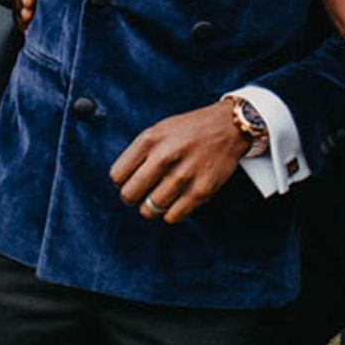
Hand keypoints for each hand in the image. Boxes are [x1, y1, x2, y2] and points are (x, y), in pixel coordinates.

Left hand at [109, 100, 247, 224]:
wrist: (228, 127)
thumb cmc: (190, 129)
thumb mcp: (159, 130)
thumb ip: (139, 153)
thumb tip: (121, 181)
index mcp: (149, 140)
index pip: (117, 175)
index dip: (122, 181)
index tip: (131, 179)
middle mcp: (164, 157)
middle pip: (129, 195)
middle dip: (132, 197)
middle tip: (142, 193)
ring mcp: (183, 175)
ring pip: (149, 209)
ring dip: (152, 206)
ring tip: (162, 195)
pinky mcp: (200, 191)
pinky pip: (172, 217)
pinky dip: (171, 212)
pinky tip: (177, 199)